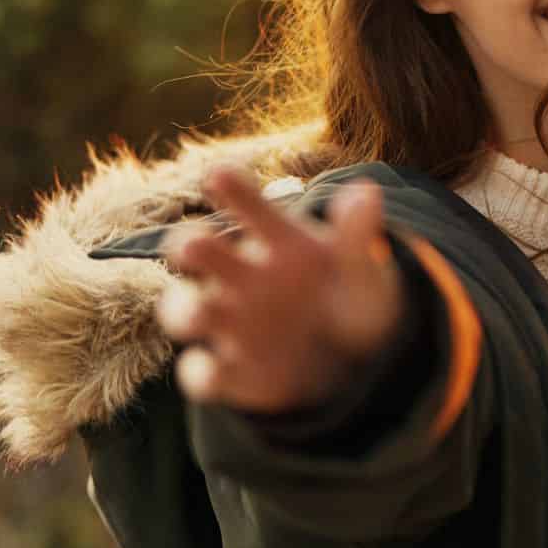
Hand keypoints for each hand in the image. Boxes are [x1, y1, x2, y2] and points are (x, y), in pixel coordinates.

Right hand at [156, 167, 403, 412]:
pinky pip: (202, 373)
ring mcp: (230, 322)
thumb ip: (357, 233)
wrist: (358, 362)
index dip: (232, 188)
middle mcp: (242, 276)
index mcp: (277, 242)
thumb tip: (365, 191)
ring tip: (199, 312)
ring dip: (182, 309)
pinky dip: (202, 373)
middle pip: (199, 251)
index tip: (220, 174)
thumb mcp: (361, 269)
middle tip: (193, 244)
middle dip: (189, 246)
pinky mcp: (230, 370)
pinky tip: (212, 371)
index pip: (250, 206)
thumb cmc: (352, 298)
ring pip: (184, 309)